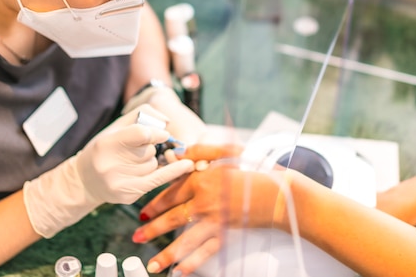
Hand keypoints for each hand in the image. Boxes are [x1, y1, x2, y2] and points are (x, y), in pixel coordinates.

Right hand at [23, 105, 194, 237]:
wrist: (85, 181)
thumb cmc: (104, 149)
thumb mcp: (115, 127)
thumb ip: (141, 115)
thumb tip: (167, 121)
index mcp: (105, 143)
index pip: (141, 134)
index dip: (156, 133)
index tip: (163, 134)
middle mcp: (110, 165)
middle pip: (149, 151)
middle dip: (149, 149)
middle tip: (135, 152)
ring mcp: (119, 182)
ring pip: (153, 165)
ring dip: (150, 161)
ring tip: (132, 163)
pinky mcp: (128, 195)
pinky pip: (158, 180)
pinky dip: (173, 172)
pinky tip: (187, 165)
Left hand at [132, 163, 285, 275]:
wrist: (278, 192)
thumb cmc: (254, 169)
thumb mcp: (226, 152)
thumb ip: (199, 150)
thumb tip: (176, 155)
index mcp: (203, 179)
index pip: (172, 192)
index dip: (156, 203)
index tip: (143, 211)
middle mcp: (205, 200)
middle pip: (173, 217)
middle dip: (153, 228)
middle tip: (137, 237)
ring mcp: (215, 219)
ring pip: (185, 239)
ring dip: (167, 253)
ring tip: (152, 264)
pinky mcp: (226, 232)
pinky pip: (206, 251)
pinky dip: (192, 263)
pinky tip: (180, 272)